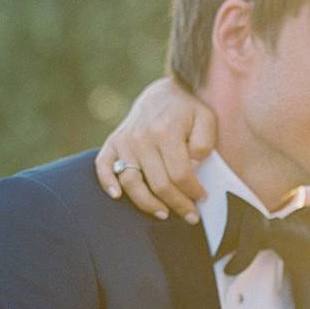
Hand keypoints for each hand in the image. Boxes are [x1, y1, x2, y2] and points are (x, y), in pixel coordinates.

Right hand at [95, 77, 216, 222]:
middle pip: (159, 184)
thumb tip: (191, 167)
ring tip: (164, 213)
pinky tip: (116, 196)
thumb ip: (203, 144)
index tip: (202, 197)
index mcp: (166, 131)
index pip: (180, 174)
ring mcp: (125, 141)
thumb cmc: (188, 110)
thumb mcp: (206, 119)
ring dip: (147, 204)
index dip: (193, 191)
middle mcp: (142, 137)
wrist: (164, 93)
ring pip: (131, 182)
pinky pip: (103, 165)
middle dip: (178, 204)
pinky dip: (106, 182)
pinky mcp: (113, 142)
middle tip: (190, 215)